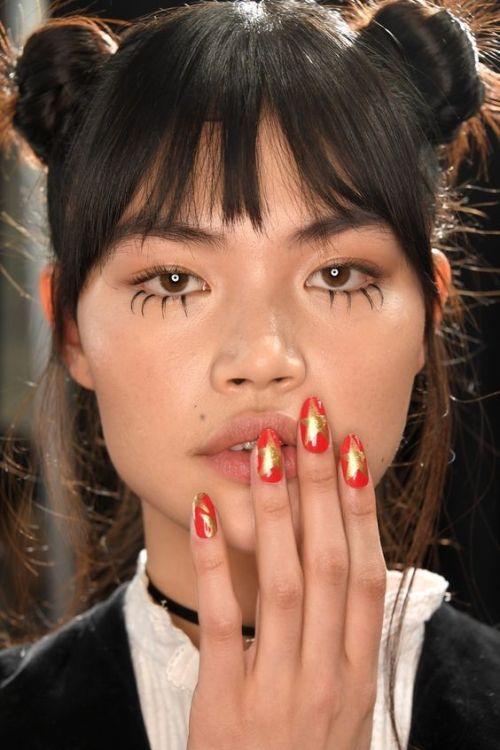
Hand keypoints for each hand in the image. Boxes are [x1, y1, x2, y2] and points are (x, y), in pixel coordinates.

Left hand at [187, 396, 385, 749]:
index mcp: (360, 673)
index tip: (354, 454)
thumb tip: (345, 563)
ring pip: (286, 584)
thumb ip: (342, 640)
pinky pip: (224, 622)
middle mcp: (329, 677)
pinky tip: (207, 512)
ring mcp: (281, 692)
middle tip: (314, 425)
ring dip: (277, 512)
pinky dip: (217, 563)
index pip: (371, 576)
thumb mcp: (341, 704)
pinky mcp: (228, 706)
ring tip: (267, 452)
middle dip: (323, 489)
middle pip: (333, 565)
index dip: (364, 510)